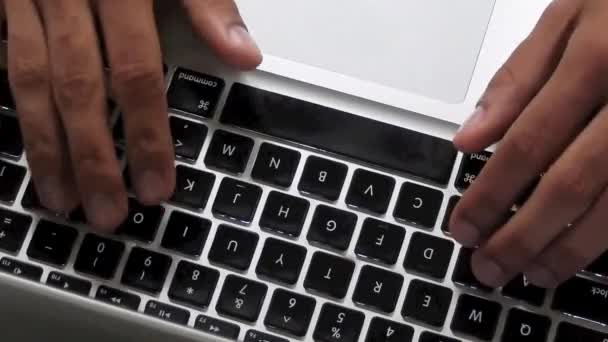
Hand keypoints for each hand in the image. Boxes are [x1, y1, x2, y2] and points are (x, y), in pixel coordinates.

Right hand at [1, 0, 260, 230]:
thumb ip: (208, 1)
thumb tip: (244, 54)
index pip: (136, 73)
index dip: (146, 134)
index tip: (156, 184)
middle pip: (78, 90)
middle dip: (93, 158)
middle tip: (108, 213)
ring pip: (28, 81)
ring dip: (46, 146)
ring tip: (61, 198)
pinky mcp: (1, 0)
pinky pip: (1, 56)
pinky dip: (13, 105)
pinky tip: (26, 143)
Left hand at [450, 0, 607, 287]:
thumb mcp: (570, 14)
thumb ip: (518, 77)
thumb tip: (469, 138)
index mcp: (598, 58)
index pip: (527, 144)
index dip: (491, 194)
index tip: (464, 227)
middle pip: (570, 185)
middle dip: (522, 236)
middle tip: (488, 268)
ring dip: (570, 249)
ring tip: (534, 274)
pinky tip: (585, 251)